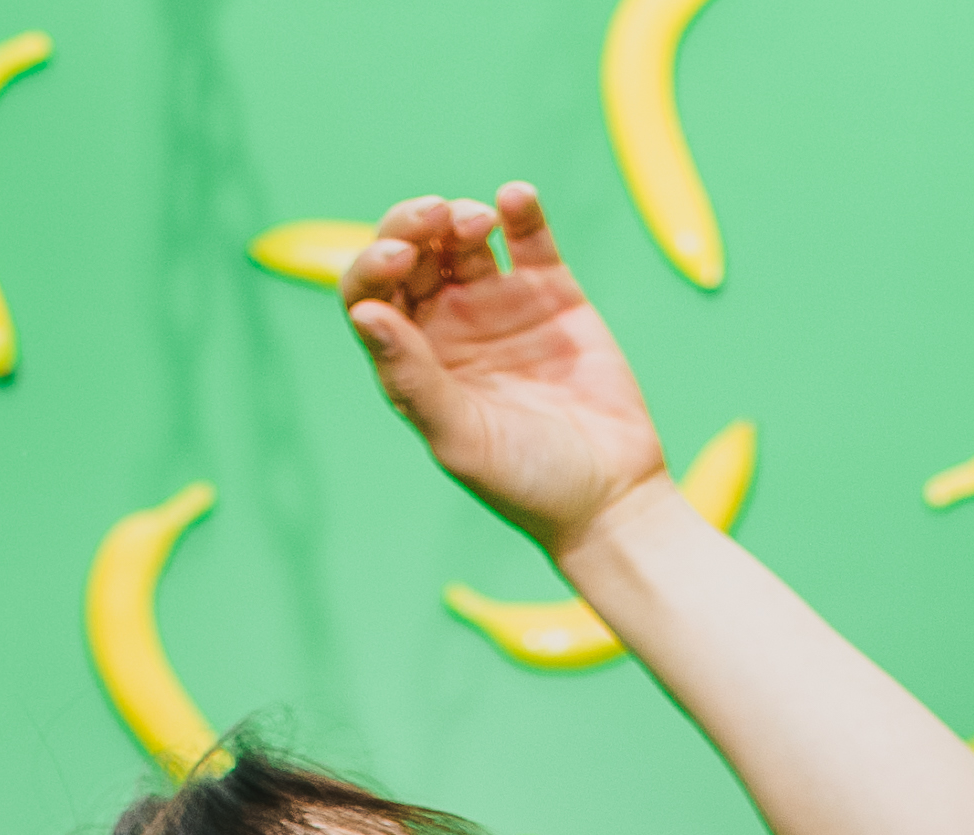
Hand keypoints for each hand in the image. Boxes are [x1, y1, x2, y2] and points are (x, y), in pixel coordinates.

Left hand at [343, 184, 667, 559]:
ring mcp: (498, 305)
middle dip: (414, 226)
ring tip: (479, 220)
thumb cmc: (526, 483)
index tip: (398, 256)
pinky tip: (515, 199)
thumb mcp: (458, 437)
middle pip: (413, 255)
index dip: (374, 264)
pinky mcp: (550, 293)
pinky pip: (527, 237)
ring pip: (463, 236)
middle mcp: (448, 328)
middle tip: (437, 217)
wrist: (609, 495)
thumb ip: (410, 377)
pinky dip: (519, 209)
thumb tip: (364, 313)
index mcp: (413, 364)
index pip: (372, 295)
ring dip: (461, 214)